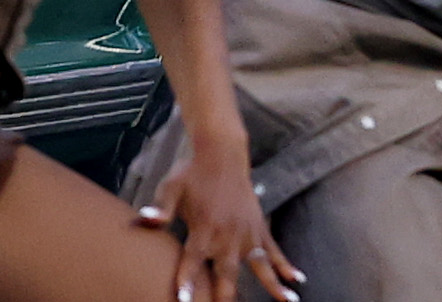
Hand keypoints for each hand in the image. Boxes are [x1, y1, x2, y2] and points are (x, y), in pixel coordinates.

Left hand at [139, 147, 301, 300]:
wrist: (221, 154)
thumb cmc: (191, 173)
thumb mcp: (171, 188)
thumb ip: (161, 209)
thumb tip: (144, 219)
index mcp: (204, 226)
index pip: (194, 260)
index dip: (188, 280)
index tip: (185, 301)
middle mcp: (227, 234)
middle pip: (227, 273)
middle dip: (226, 296)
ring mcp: (246, 232)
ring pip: (259, 266)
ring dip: (271, 285)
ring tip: (286, 301)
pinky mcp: (259, 227)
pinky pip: (273, 249)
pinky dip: (285, 264)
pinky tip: (297, 279)